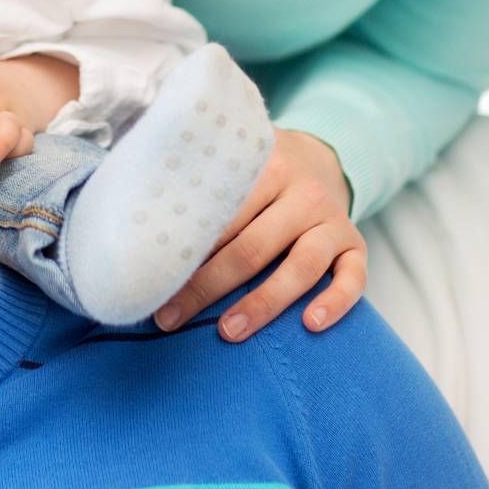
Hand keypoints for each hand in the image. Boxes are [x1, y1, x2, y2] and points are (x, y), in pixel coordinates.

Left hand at [153, 127, 366, 340]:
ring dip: (264, 303)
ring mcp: (332, 219)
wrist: (321, 156)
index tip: (154, 277)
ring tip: (228, 331)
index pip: (222, 211)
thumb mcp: (234, 157)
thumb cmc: (260, 169)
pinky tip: (311, 325)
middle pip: (253, 246)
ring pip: (301, 266)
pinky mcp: (356, 242)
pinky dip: (336, 301)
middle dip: (208, 286)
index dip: (187, 248)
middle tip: (171, 318)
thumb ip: (199, 175)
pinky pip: (354, 277)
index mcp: (266, 164)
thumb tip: (133, 209)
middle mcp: (302, 192)